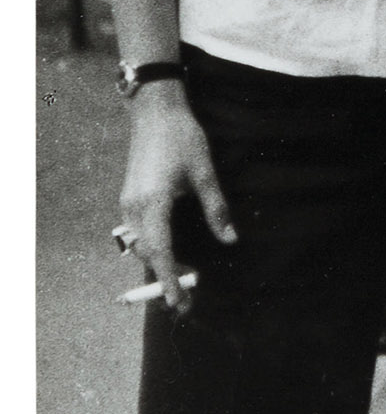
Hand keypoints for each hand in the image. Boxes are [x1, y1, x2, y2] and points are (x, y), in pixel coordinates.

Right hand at [115, 88, 234, 314]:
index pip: (161, 251)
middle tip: (186, 299)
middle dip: (165, 277)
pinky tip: (172, 248)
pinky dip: (153, 245)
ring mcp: (128, 203)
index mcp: (153, 203)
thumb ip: (217, 209)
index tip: (177, 303)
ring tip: (183, 276)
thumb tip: (230, 240)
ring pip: (140, 245)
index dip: (169, 279)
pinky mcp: (129, 197)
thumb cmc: (182, 137)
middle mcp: (134, 207)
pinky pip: (137, 232)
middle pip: (148, 253)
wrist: (154, 111)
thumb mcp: (205, 173)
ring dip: (159, 261)